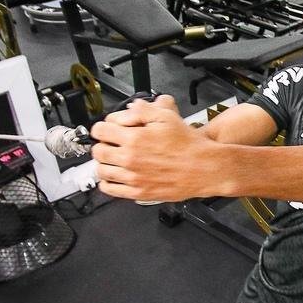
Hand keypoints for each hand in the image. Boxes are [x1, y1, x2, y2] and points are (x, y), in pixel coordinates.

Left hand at [90, 95, 216, 201]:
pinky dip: (107, 182)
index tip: (106, 129)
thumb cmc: (188, 144)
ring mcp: (133, 177)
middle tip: (110, 143)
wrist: (204, 167)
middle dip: (102, 144)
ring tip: (112, 159)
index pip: (99, 130)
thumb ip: (141, 110)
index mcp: (134, 137)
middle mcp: (130, 158)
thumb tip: (125, 111)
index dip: (102, 127)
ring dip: (103, 163)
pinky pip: (111, 189)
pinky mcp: (139, 192)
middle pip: (98, 151)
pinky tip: (114, 176)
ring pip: (101, 170)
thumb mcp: (166, 116)